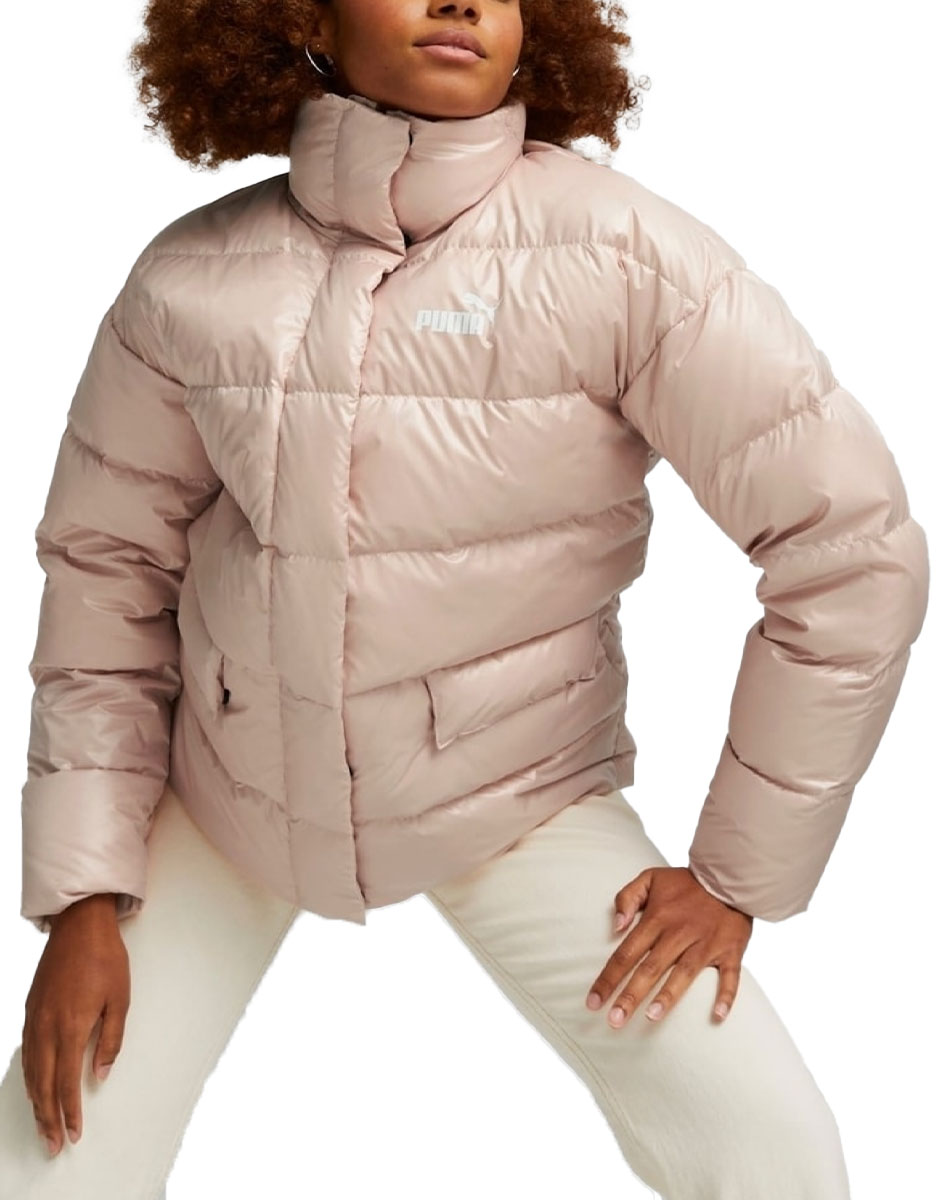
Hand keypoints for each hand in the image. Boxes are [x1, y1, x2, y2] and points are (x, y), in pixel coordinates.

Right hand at [22, 894, 129, 1155]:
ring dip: (36, 1102)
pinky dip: (28, 1077)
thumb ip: (110, 1041)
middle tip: (54, 1144)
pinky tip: (34, 1087)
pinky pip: (26, 1052)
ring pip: (30, 1071)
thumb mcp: (120, 999)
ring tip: (44, 1125)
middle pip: (43, 1084)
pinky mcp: (30, 1009)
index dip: (70, 1112)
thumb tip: (100, 1075)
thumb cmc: (105, 958)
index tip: (74, 1133)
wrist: (80, 924)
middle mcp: (47, 1027)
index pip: (67, 1082)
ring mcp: (35, 1018)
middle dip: (48, 1118)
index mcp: (72, 1026)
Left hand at [585, 867, 752, 1026]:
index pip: (626, 953)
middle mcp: (679, 934)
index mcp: (657, 918)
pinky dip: (726, 996)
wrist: (729, 876)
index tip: (593, 1001)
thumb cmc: (685, 882)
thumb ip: (627, 898)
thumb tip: (616, 926)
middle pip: (650, 968)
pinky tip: (717, 1016)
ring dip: (668, 996)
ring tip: (651, 1017)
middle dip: (630, 996)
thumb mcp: (649, 878)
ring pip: (684, 974)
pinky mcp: (731, 950)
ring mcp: (706, 944)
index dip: (608, 978)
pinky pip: (730, 977)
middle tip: (614, 1021)